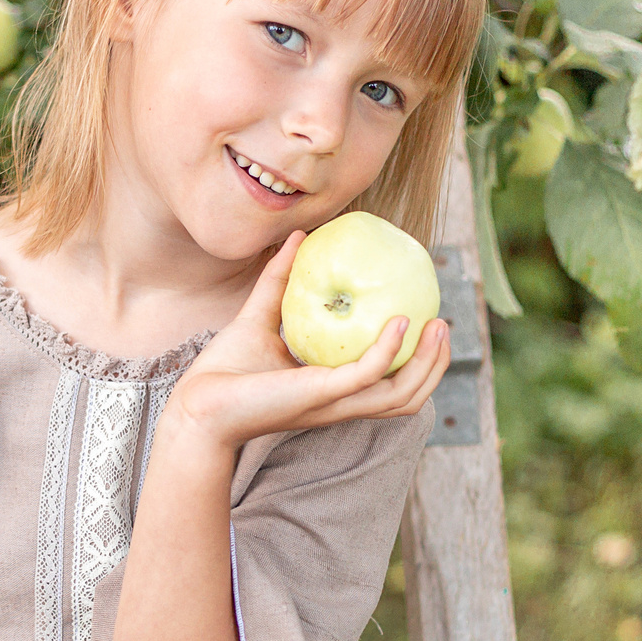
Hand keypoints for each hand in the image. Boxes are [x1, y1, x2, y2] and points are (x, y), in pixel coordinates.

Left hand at [164, 231, 450, 455]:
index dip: (414, 360)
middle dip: (436, 366)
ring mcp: (333, 403)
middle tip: (444, 325)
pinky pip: (367, 375)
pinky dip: (388, 350)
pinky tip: (399, 322)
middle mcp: (340, 402)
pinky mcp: (319, 395)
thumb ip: (279, 279)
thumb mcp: (258, 316)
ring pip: (401, 395)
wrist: (197, 404)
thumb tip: (296, 236)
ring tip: (438, 326)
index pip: (387, 383)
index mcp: (332, 390)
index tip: (425, 320)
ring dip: (428, 365)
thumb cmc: (224, 371)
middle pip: (408, 396)